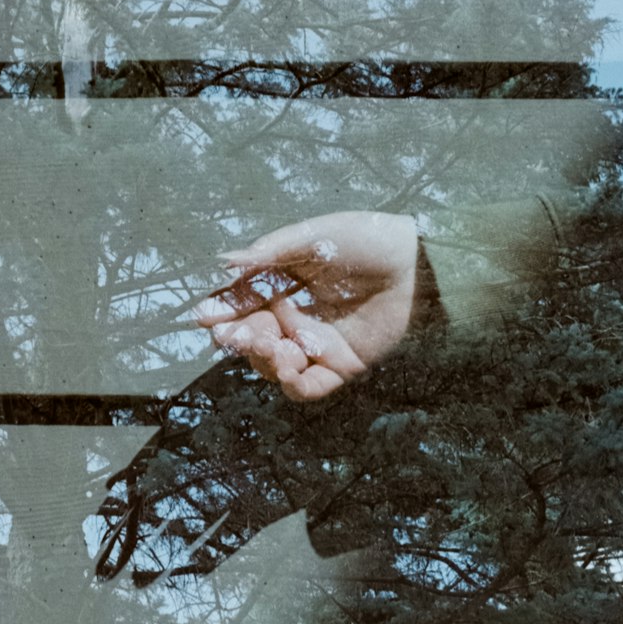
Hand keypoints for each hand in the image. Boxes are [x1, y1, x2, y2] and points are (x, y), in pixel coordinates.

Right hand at [196, 211, 418, 401]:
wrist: (418, 265)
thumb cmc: (368, 240)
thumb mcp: (314, 236)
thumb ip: (271, 252)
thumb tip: (226, 261)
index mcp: (283, 284)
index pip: (242, 302)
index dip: (222, 311)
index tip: (204, 316)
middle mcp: (295, 316)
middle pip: (252, 337)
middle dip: (239, 339)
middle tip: (236, 335)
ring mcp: (317, 343)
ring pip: (274, 365)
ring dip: (265, 360)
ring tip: (274, 346)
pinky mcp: (341, 365)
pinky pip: (309, 387)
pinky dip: (294, 385)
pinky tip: (290, 371)